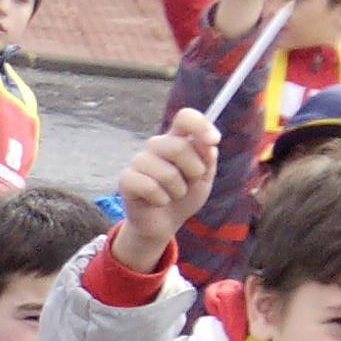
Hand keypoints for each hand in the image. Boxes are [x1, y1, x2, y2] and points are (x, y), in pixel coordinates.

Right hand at [110, 110, 218, 271]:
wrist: (165, 223)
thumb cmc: (185, 196)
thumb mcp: (204, 177)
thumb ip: (207, 158)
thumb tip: (208, 143)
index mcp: (177, 139)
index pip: (185, 117)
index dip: (201, 125)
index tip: (214, 140)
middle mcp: (156, 146)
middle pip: (178, 146)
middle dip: (194, 170)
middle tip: (192, 181)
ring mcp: (139, 161)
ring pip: (166, 172)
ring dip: (178, 190)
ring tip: (174, 195)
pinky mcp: (126, 179)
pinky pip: (150, 187)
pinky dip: (162, 199)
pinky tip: (158, 201)